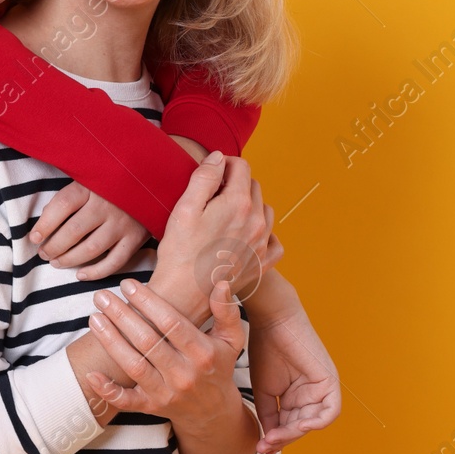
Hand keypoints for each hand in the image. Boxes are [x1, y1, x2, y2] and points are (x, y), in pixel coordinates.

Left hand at [29, 182, 150, 280]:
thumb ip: (70, 195)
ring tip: (56, 262)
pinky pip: (114, 262)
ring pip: (91, 249)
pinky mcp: (137, 238)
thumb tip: (44, 222)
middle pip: (74, 231)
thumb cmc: (112, 182)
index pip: (62, 205)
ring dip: (70, 260)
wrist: (153, 182)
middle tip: (44, 253)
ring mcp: (123, 223)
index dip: (45, 224)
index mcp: (92, 185)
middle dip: (54, 246)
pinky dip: (96, 272)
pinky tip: (80, 275)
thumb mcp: (90, 177)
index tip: (34, 237)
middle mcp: (107, 204)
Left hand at [85, 278, 246, 435]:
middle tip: (101, 295)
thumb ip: (226, 312)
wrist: (214, 413)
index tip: (128, 284)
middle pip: (147, 342)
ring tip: (94, 317)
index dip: (148, 303)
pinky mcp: (151, 408)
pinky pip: (126, 401)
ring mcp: (166, 393)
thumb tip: (221, 283)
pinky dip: (108, 390)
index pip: (171, 324)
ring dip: (110, 341)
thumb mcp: (231, 340)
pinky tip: (91, 373)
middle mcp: (184, 375)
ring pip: (134, 366)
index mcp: (203, 354)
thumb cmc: (218, 367)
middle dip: (122, 316)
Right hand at [149, 154, 276, 321]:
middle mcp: (257, 222)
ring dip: (250, 206)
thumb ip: (204, 177)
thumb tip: (219, 157)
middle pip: (254, 186)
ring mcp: (262, 244)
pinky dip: (264, 233)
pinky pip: (274, 241)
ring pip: (265, 211)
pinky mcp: (262, 264)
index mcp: (239, 204)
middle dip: (235, 183)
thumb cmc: (180, 253)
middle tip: (213, 195)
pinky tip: (247, 236)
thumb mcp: (185, 208)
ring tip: (227, 215)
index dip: (224, 164)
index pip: (241, 166)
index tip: (211, 173)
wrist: (184, 296)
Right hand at [248, 295, 339, 452]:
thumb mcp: (263, 390)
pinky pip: (330, 412)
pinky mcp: (330, 381)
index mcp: (295, 396)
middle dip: (283, 438)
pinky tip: (299, 426)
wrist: (271, 321)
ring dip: (295, 433)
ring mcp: (321, 388)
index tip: (259, 447)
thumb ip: (268, 415)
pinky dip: (317, 423)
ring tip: (275, 436)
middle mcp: (310, 395)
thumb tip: (268, 440)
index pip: (289, 426)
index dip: (276, 439)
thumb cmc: (265, 348)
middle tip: (265, 444)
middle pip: (300, 427)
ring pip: (313, 423)